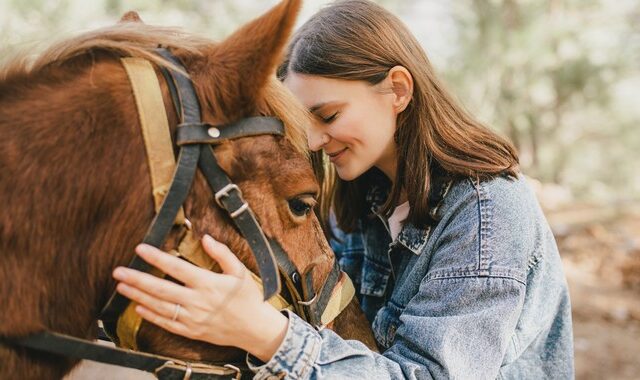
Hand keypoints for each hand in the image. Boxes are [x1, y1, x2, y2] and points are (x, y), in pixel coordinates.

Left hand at [112, 234, 288, 361]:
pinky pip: (166, 323)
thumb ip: (222, 253)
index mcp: (208, 284)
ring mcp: (193, 318)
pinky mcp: (191, 331)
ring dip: (138, 296)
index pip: (177, 268)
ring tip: (121, 286)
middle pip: (161, 289)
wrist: (254, 329)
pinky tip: (138, 306)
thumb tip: (206, 238)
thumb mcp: (240, 271)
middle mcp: (198, 301)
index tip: (141, 249)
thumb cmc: (247, 297)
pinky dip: (150, 315)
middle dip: (137, 279)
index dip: (157, 258)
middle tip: (119, 271)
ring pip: (159, 306)